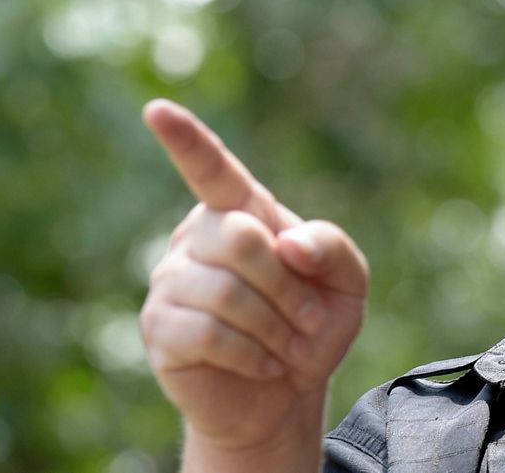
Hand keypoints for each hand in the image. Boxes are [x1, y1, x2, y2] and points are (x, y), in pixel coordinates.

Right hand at [138, 99, 368, 470]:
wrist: (286, 395)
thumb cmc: (313, 326)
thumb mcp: (348, 283)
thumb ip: (332, 246)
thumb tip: (290, 245)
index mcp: (242, 213)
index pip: (211, 169)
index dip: (186, 140)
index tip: (156, 110)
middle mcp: (199, 238)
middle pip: (239, 238)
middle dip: (286, 285)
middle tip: (309, 320)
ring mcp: (172, 281)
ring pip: (224, 292)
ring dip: (273, 327)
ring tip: (289, 348)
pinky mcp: (160, 327)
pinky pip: (206, 332)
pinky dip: (249, 353)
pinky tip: (264, 363)